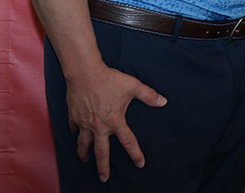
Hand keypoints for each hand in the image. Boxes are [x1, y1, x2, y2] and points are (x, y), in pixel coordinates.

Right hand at [65, 64, 166, 181]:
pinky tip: (77, 134)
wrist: (85, 74)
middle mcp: (99, 126)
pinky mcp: (74, 117)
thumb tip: (163, 101)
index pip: (128, 141)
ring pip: (83, 144)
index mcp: (115, 121)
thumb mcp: (133, 86)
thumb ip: (149, 95)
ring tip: (85, 159)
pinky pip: (74, 129)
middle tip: (104, 178)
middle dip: (103, 167)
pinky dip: (76, 133)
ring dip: (84, 153)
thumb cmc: (109, 80)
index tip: (140, 163)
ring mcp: (84, 123)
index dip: (135, 154)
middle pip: (101, 152)